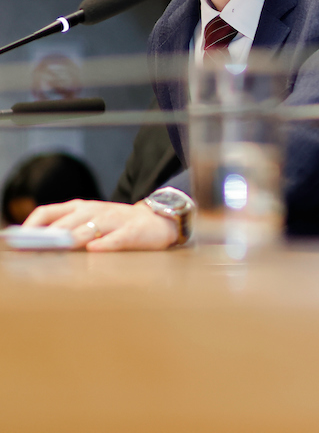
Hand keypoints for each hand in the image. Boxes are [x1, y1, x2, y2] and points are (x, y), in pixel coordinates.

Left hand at [22, 199, 177, 251]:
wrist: (159, 219)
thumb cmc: (117, 223)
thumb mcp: (90, 220)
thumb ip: (65, 229)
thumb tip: (34, 246)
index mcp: (80, 207)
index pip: (47, 212)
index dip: (30, 226)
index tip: (17, 242)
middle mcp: (94, 211)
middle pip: (65, 223)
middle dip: (48, 238)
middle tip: (34, 252)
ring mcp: (114, 220)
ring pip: (88, 229)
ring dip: (72, 240)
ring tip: (58, 249)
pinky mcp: (132, 231)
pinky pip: (116, 238)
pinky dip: (105, 244)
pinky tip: (94, 250)